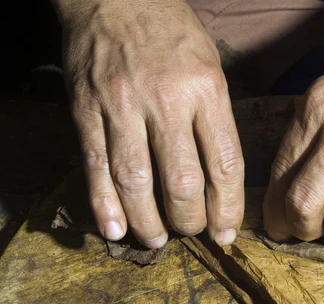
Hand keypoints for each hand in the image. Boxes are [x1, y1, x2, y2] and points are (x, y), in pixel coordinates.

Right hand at [60, 0, 242, 247]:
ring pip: (137, 183)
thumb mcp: (212, 67)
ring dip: (148, 223)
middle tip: (191, 231)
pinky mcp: (86, 110)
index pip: (225, 166)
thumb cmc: (172, 32)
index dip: (228, 209)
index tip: (226, 234)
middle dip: (189, 221)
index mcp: (207, 90)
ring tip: (156, 240)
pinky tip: (115, 229)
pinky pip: (96, 167)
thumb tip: (222, 180)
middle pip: (182, 183)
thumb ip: (216, 120)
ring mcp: (122, 106)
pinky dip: (104, 205)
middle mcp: (167, 101)